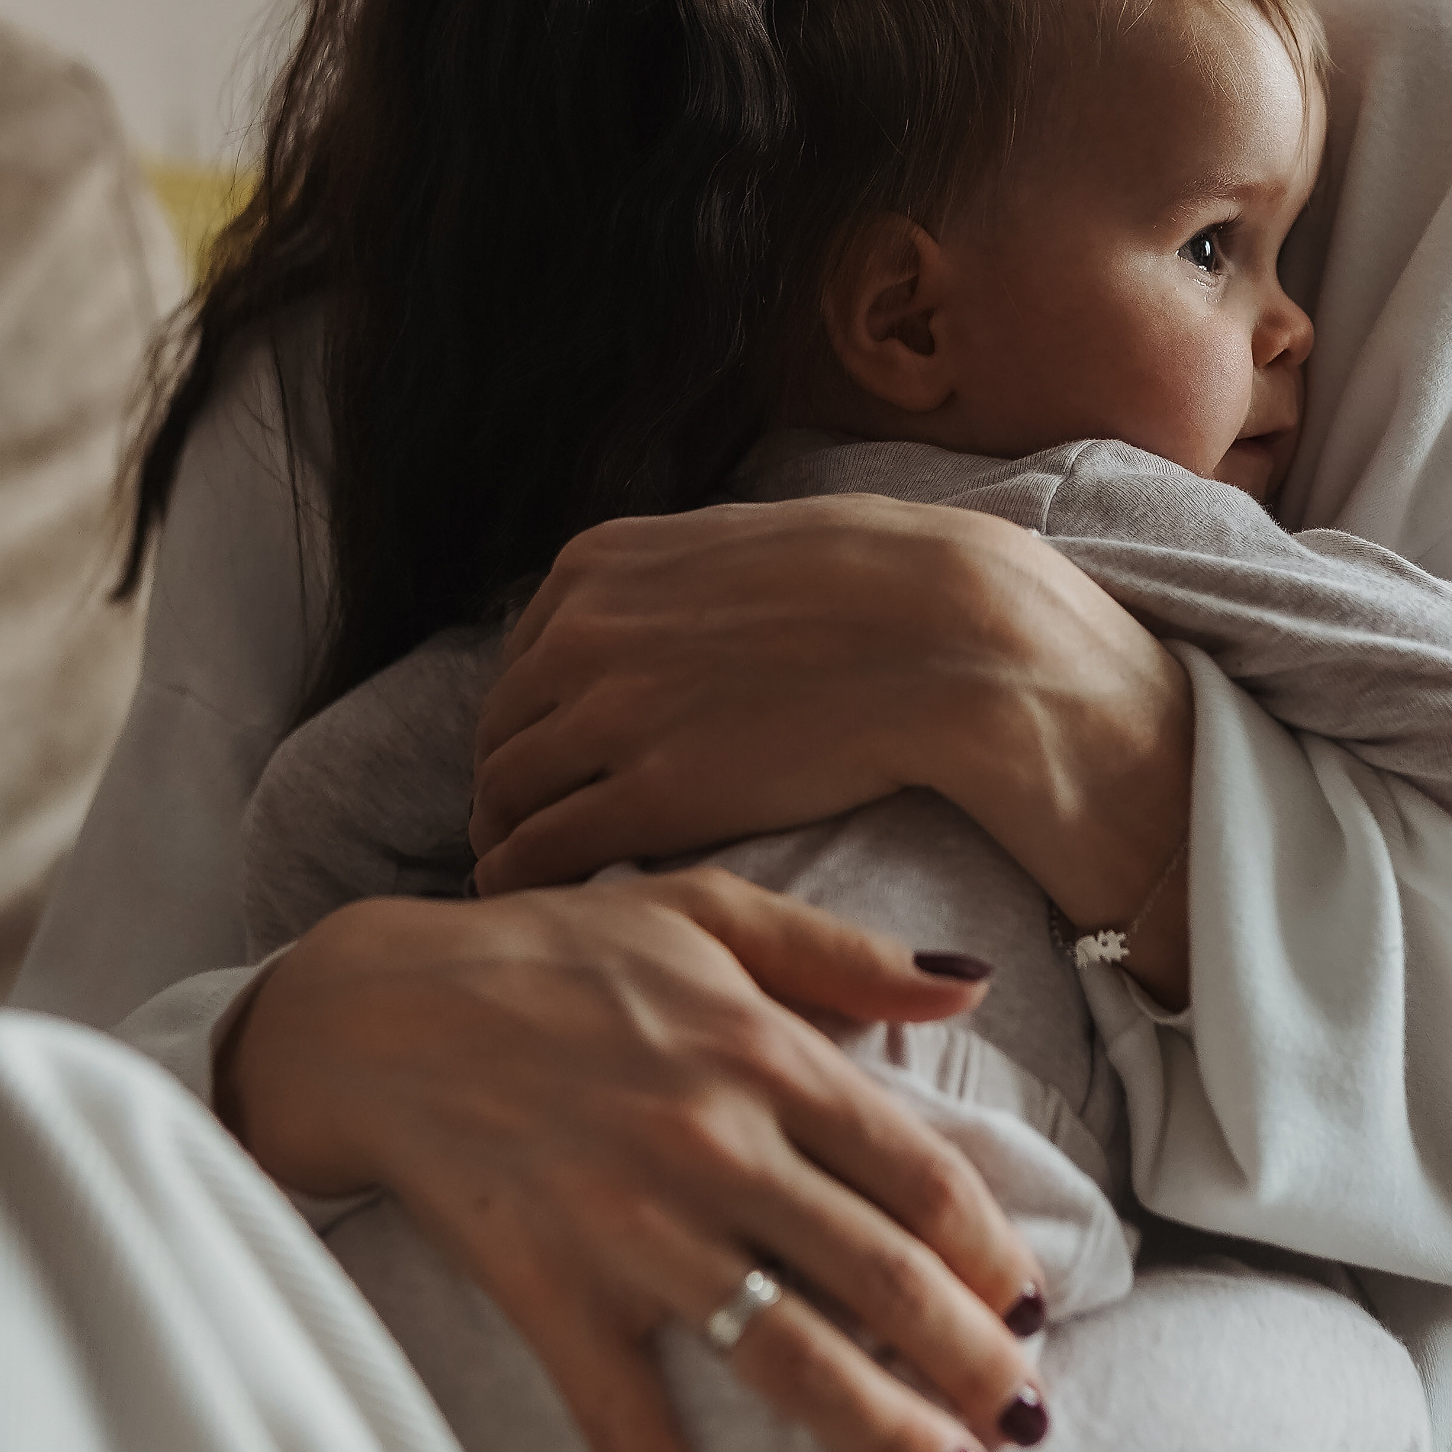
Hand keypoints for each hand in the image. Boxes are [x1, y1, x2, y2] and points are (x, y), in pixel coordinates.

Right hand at [219, 867, 1051, 1451]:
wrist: (381, 1009)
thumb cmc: (552, 952)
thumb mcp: (707, 908)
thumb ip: (845, 952)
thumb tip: (970, 978)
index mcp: (763, 1052)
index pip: (919, 1174)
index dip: (993, 1250)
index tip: (1033, 1304)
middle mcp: (717, 1145)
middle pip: (884, 1278)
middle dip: (974, 1361)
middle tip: (1030, 1416)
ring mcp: (637, 1230)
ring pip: (793, 1356)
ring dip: (888, 1433)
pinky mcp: (557, 1296)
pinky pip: (632, 1421)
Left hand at [468, 496, 1194, 976]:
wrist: (950, 632)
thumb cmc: (882, 583)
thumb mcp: (745, 543)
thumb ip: (681, 579)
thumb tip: (678, 606)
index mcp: (598, 564)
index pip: (523, 660)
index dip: (537, 722)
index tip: (555, 766)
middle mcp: (580, 631)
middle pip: (501, 732)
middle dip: (513, 788)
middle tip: (534, 840)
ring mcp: (606, 713)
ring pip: (507, 797)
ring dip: (516, 843)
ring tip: (549, 886)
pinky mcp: (647, 797)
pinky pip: (540, 855)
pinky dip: (535, 885)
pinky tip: (567, 907)